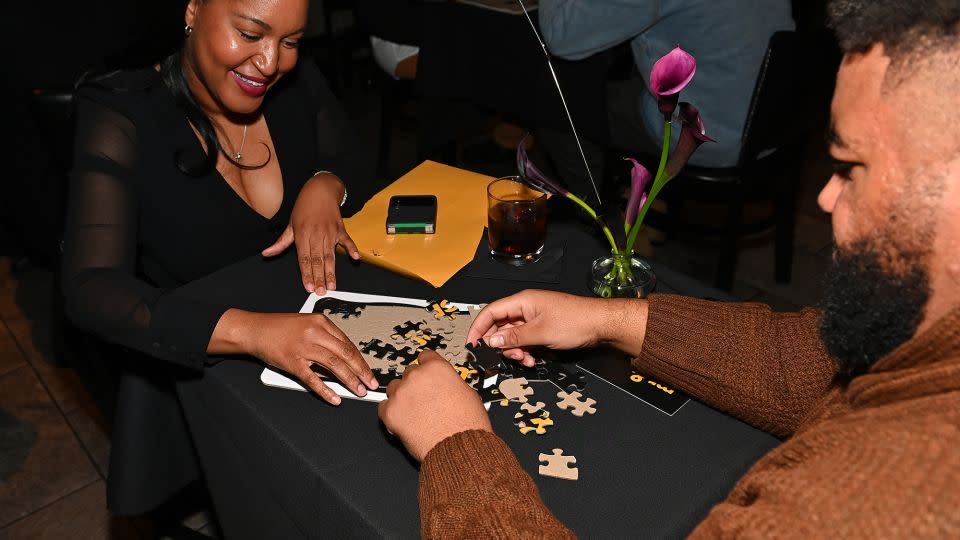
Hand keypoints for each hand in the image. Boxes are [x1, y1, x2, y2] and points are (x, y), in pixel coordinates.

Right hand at [247, 312, 377, 404]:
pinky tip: (336, 398)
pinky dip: (326, 390)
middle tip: (372, 383)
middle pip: (346, 354)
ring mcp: (304, 348)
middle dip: (362, 371)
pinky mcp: (293, 362)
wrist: (255, 330)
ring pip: (334, 366)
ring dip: (350, 380)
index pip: (347, 343)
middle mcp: (315, 333)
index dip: (360, 359)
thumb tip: (345, 355)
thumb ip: (325, 336)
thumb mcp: (307, 323)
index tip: (369, 370)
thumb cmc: (280, 328)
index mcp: (321, 322)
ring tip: (360, 391)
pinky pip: (313, 379)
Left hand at [262, 173, 359, 293]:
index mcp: (302, 235)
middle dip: (319, 277)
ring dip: (332, 271)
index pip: (304, 259)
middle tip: (322, 291)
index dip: (306, 274)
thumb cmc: (304, 207)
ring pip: (331, 255)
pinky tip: (355, 257)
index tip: (308, 286)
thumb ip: (280, 243)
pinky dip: (352, 248)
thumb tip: (267, 253)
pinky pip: (347, 240)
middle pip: (318, 260)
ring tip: (333, 285)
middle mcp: (316, 235)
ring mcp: (330, 232)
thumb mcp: (290, 224)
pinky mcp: (340, 228)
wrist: (320, 190)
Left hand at [378, 350, 491, 461]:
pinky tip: (404, 421)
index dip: (427, 368)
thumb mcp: (467, 392)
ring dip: (401, 397)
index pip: (424, 357)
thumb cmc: (467, 425)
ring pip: (394, 388)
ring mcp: (401, 394)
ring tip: (414, 412)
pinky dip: (392, 413)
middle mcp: (416, 376)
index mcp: (436, 368)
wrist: (459, 448)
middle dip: (415, 385)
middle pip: (408, 373)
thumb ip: (450, 382)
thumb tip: (446, 385)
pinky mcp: (390, 413)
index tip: (427, 376)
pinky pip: (383, 407)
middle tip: (423, 400)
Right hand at [467, 290, 645, 365]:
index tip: (472, 345)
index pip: (490, 312)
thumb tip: (490, 340)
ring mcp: (534, 318)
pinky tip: (533, 359)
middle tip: (505, 357)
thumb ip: (513, 337)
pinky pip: (525, 340)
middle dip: (500, 344)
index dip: (478, 328)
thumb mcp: (540, 332)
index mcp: (522, 301)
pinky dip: (526, 351)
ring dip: (515, 350)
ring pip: (512, 336)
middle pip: (500, 325)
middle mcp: (525, 308)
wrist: (601, 324)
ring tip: (526, 359)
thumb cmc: (576, 321)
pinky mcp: (542, 328)